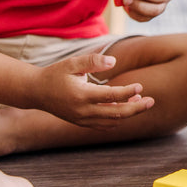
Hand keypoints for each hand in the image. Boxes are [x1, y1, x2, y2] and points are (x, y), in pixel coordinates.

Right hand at [35, 53, 153, 127]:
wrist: (35, 92)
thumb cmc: (54, 74)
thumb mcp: (72, 63)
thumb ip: (93, 61)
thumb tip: (114, 62)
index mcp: (81, 95)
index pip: (111, 97)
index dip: (128, 92)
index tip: (140, 86)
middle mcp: (83, 111)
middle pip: (116, 114)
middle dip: (136, 108)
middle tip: (151, 101)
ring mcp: (82, 119)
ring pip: (111, 121)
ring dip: (127, 113)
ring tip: (140, 101)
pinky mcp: (81, 122)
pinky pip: (103, 125)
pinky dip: (116, 119)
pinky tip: (125, 109)